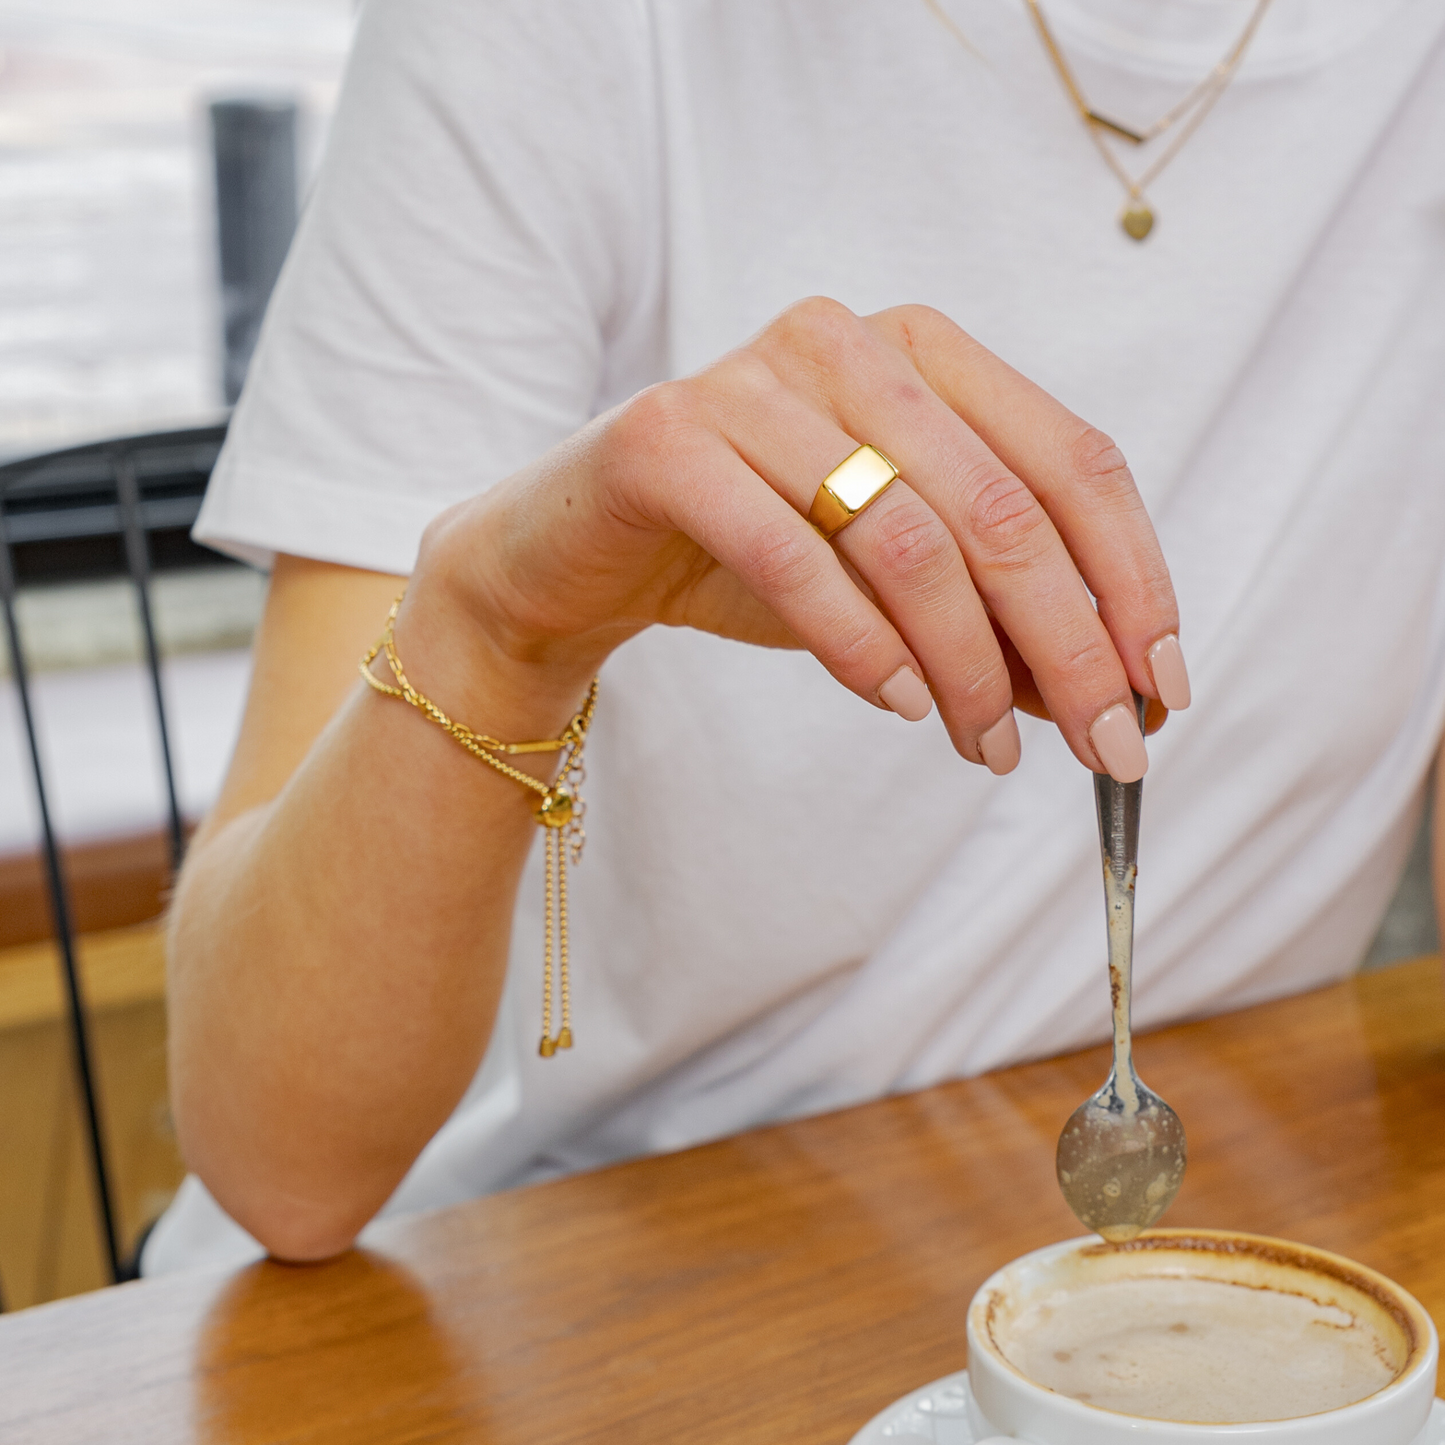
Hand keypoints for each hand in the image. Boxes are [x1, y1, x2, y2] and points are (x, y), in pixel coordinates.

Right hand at [406, 298, 1187, 780]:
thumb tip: (1111, 696)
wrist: (574, 556)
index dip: (1133, 579)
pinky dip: (858, 644)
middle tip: (1105, 750)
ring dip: (966, 666)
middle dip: (1070, 646)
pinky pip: (792, 556)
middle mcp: (849, 341)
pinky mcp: (666, 436)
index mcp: (926, 349)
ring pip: (907, 537)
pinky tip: (896, 706)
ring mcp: (752, 378)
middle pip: (1004, 506)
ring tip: (982, 747)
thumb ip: (997, 618)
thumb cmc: (749, 557)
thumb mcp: (894, 584)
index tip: (1162, 688)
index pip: (1074, 459)